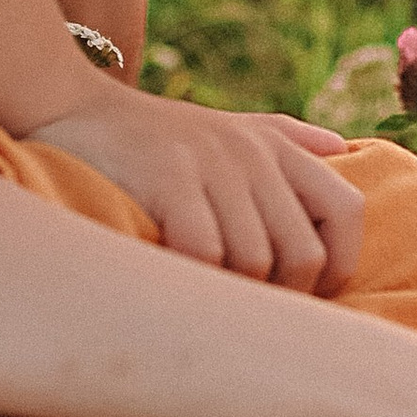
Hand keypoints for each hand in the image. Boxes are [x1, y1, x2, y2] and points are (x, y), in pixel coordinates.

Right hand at [25, 85, 364, 290]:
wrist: (71, 105)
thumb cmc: (154, 134)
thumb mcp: (229, 123)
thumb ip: (286, 137)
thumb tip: (341, 149)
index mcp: (275, 146)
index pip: (346, 210)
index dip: (338, 265)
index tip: (303, 294)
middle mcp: (251, 153)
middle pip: (303, 253)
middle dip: (280, 296)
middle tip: (246, 310)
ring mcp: (210, 164)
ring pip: (255, 261)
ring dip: (231, 294)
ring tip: (205, 299)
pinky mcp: (167, 177)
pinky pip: (204, 251)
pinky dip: (195, 279)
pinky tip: (175, 285)